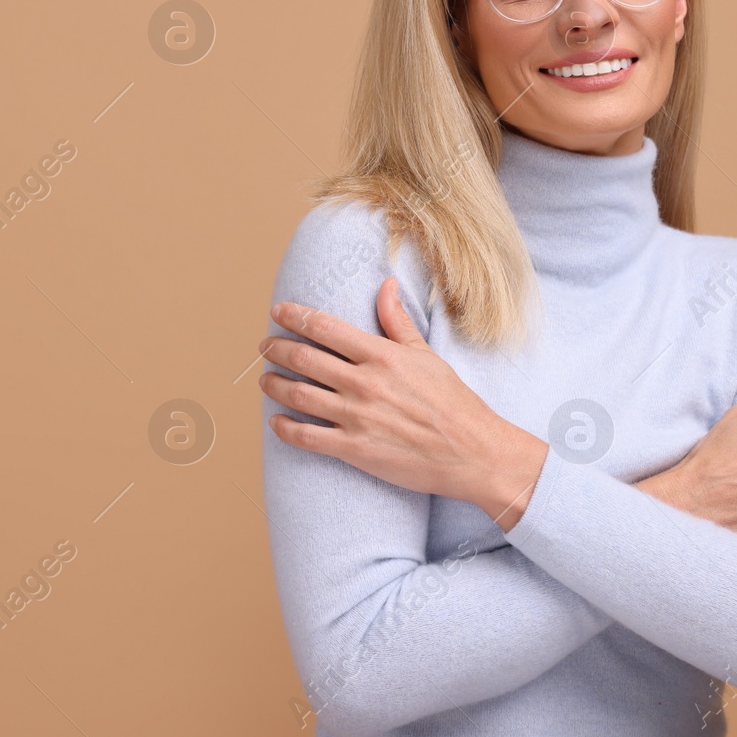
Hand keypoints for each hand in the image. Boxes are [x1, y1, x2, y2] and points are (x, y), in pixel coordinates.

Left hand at [259, 277, 543, 522]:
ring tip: (265, 379)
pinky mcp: (354, 449)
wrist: (471, 452)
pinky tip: (276, 422)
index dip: (295, 316)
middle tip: (264, 346)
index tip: (278, 311)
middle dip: (276, 349)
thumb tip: (386, 284)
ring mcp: (356, 417)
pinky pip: (307, 438)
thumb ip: (398, 321)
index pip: (325, 327)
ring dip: (274, 385)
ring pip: (298, 396)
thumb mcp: (425, 354)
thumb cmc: (452, 402)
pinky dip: (285, 429)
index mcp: (381, 356)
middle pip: (304, 359)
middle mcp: (364, 383)